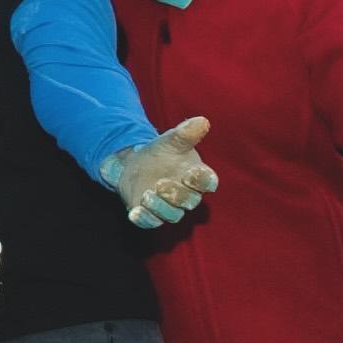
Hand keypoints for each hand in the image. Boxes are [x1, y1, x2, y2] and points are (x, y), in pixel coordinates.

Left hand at [98, 116, 217, 229]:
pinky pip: (150, 222)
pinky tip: (135, 212)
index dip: (201, 180)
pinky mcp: (151, 216)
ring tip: (147, 194)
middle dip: (176, 194)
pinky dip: (143, 219)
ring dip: (160, 207)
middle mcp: (187, 195)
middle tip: (160, 183)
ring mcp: (169, 207)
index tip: (191, 173)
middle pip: (189, 201)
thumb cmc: (161, 153)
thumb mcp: (171, 140)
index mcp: (197, 176)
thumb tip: (202, 120)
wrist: (135, 164)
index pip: (208, 182)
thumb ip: (186, 133)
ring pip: (172, 214)